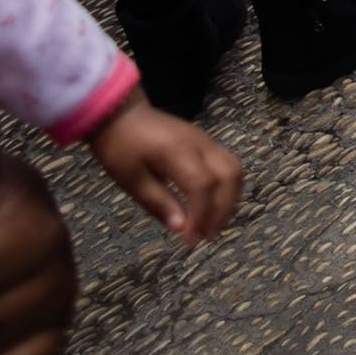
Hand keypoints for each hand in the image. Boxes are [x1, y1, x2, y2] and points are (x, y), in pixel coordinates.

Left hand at [86, 98, 242, 245]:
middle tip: (206, 236)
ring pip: (234, 170)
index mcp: (178, 152)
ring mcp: (207, 141)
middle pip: (229, 177)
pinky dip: (227, 188)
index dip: (201, 216)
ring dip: (230, 200)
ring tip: (214, 224)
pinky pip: (229, 165)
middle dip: (223, 211)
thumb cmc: (120, 147)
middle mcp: (200, 144)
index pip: (202, 187)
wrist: (121, 113)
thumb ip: (158, 203)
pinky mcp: (206, 142)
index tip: (190, 240)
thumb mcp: (130, 179)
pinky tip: (214, 205)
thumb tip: (181, 228)